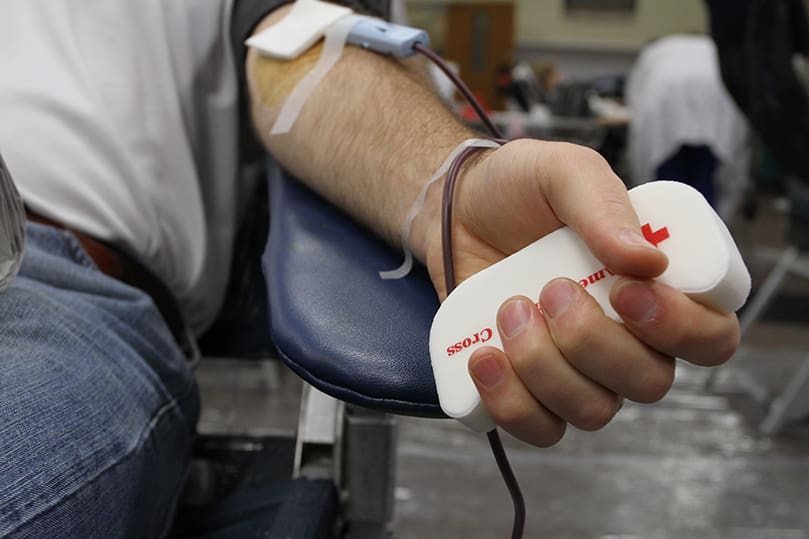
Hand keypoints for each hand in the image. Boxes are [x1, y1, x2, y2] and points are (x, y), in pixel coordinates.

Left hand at [419, 139, 740, 446]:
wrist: (452, 209)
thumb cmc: (519, 189)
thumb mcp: (563, 172)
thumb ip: (604, 204)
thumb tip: (648, 262)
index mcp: (655, 287)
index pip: (710, 336)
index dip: (682, 329)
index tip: (627, 291)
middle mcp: (626, 338)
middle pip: (649, 382)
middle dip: (593, 341)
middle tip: (550, 288)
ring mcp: (577, 370)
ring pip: (594, 411)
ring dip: (545, 366)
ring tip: (508, 308)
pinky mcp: (528, 388)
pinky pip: (539, 428)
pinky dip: (511, 402)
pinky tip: (484, 356)